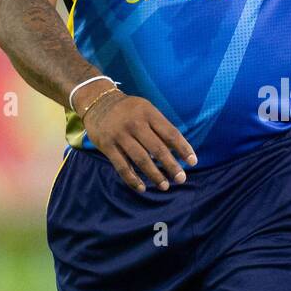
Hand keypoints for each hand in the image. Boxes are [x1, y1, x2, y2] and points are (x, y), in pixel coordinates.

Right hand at [80, 88, 196, 192]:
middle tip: (181, 178)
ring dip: (154, 175)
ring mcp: (120, 135)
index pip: (170, 133)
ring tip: (164, 186)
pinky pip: (122, 166)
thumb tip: (177, 151)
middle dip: (171, 166)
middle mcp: (135, 124)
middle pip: (157, 148)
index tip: (193, 162)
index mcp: (148, 113)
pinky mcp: (107, 146)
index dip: (183, 149)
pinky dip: (132, 179)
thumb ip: (160, 127)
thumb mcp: (146, 110)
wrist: (97, 102)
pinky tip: (141, 188)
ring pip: (141, 160)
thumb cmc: (129, 110)